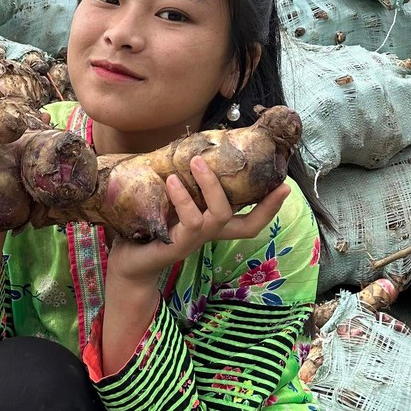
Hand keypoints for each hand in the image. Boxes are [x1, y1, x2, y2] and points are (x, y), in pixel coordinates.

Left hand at [106, 156, 289, 287]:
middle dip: (261, 202)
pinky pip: (191, 220)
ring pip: (219, 215)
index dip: (269, 207)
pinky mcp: (178, 244)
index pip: (249, 221)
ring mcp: (195, 240)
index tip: (285, 186)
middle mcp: (208, 234)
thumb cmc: (147, 227)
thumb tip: (185, 148)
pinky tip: (172, 180)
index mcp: (210, 224)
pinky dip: (184, 198)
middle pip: (248, 226)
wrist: (125, 262)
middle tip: (253, 169)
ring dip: (211, 186)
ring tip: (198, 161)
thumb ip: (181, 184)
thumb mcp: (168, 202)